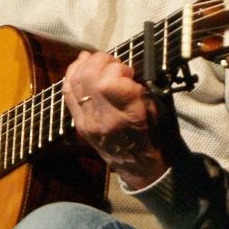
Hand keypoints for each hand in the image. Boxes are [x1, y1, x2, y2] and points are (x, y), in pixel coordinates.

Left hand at [63, 50, 180, 188]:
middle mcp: (105, 119)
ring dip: (85, 64)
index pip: (108, 82)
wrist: (146, 168)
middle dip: (100, 60)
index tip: (128, 71)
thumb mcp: (160, 106)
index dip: (116, 67)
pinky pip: (68, 94)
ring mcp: (89, 123)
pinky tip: (81, 66)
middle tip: (113, 62)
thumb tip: (125, 64)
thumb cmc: (160, 134)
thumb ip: (141, 83)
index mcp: (131, 114)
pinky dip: (73, 75)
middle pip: (88, 77)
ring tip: (97, 60)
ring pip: (74, 82)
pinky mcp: (79, 126)